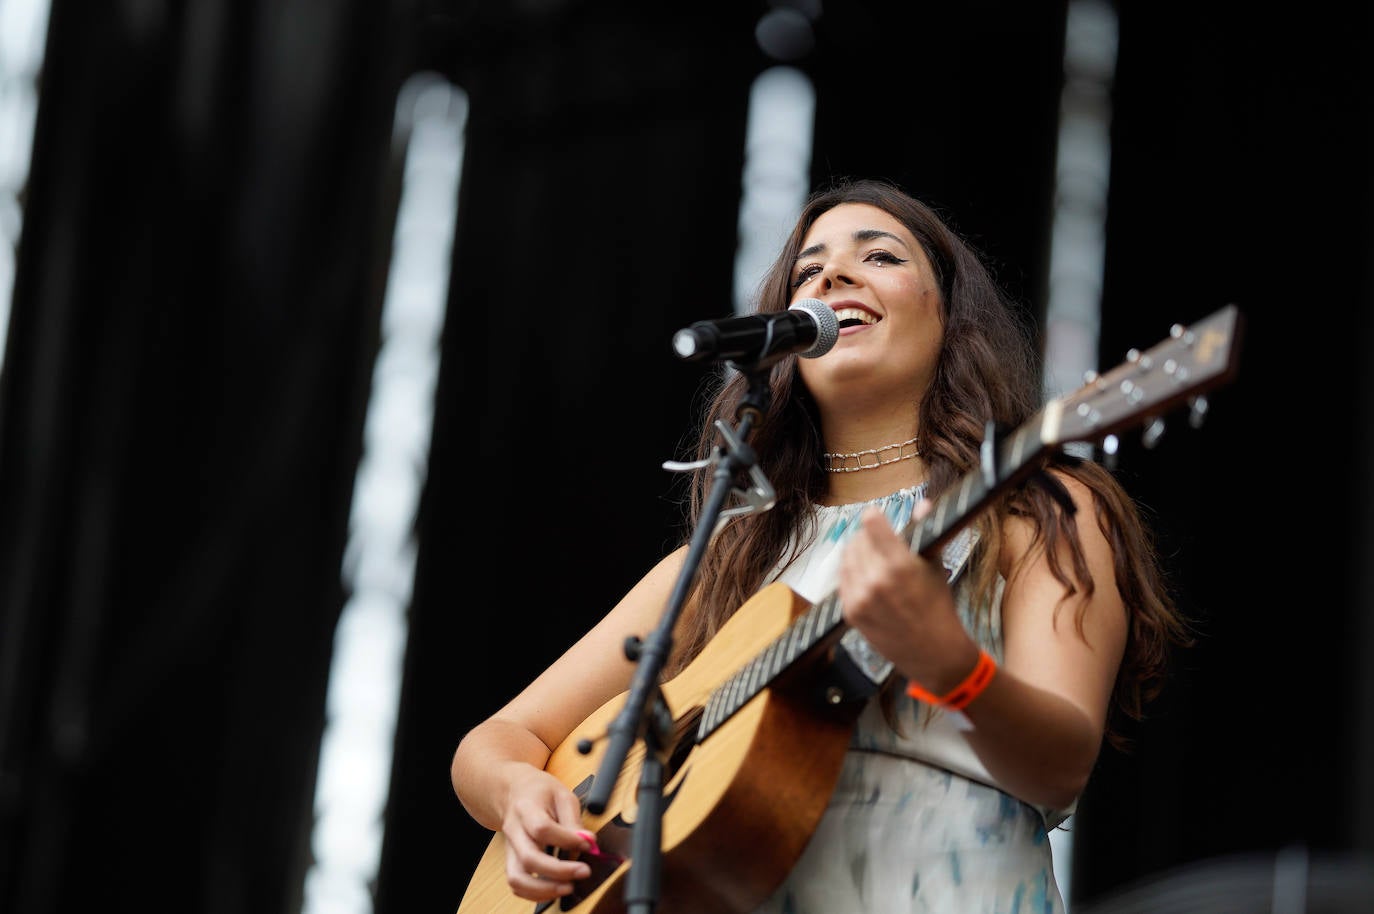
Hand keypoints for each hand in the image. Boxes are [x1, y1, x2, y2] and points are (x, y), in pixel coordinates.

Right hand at [499, 765, 592, 900]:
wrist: (513, 792)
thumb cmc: (538, 792)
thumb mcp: (561, 795)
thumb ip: (573, 820)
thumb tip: (588, 842)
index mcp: (527, 809)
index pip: (542, 828)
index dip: (566, 840)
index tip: (587, 844)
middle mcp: (514, 831)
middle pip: (529, 858)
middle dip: (558, 872)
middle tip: (583, 872)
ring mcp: (510, 849)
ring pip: (518, 878)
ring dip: (544, 890)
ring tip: (568, 888)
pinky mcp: (512, 861)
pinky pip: (517, 885)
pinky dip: (535, 894)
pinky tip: (554, 889)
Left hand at [836, 504, 979, 691]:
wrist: (934, 653)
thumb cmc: (938, 607)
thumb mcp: (935, 567)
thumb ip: (923, 533)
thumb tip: (922, 503)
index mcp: (899, 566)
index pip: (871, 523)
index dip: (874, 517)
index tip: (877, 517)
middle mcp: (875, 580)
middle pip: (856, 539)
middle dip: (867, 537)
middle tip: (878, 541)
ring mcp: (859, 598)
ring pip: (846, 558)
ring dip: (857, 553)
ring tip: (873, 558)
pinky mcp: (850, 612)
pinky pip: (842, 580)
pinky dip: (851, 573)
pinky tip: (866, 577)